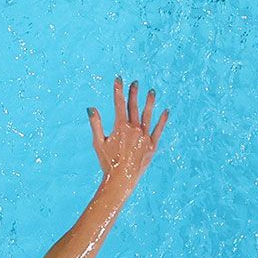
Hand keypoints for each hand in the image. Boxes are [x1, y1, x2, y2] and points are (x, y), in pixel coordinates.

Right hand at [88, 79, 167, 194]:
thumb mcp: (98, 142)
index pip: (119, 104)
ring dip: (149, 102)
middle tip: (135, 82)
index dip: (118, 90)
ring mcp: (145, 136)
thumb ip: (96, 124)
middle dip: (134, 93)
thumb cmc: (107, 162)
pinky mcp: (153, 144)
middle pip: (134, 106)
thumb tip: (91, 109)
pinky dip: (162, 119)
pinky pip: (159, 129)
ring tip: (151, 91)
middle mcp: (134, 129)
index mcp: (120, 127)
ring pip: (148, 114)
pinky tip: (166, 111)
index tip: (119, 79)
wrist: (122, 178)